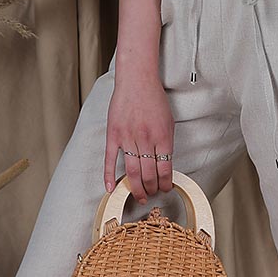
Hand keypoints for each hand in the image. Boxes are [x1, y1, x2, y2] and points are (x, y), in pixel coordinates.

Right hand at [105, 72, 173, 200]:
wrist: (137, 80)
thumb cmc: (154, 99)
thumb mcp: (168, 122)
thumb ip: (166, 144)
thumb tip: (165, 165)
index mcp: (162, 137)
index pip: (165, 169)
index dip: (166, 184)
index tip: (166, 189)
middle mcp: (145, 139)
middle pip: (149, 174)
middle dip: (152, 189)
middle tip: (152, 195)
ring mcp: (128, 137)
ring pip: (133, 171)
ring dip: (137, 188)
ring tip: (140, 196)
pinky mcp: (113, 135)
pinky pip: (110, 160)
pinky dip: (110, 176)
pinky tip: (111, 189)